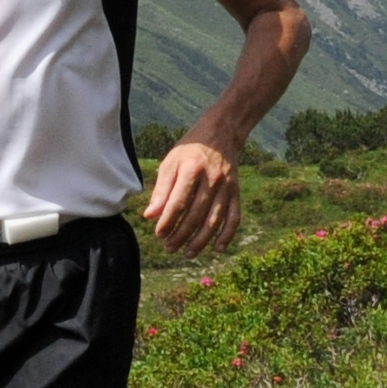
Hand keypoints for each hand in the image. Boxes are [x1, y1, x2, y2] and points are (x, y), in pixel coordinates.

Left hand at [143, 138, 242, 256]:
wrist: (221, 134)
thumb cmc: (190, 149)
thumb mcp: (170, 162)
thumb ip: (161, 189)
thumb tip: (150, 215)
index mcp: (192, 169)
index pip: (179, 202)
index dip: (168, 221)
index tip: (159, 234)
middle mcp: (212, 179)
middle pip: (196, 214)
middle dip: (182, 235)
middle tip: (169, 248)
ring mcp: (227, 187)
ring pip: (215, 220)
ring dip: (201, 240)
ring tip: (188, 253)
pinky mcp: (236, 192)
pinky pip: (234, 217)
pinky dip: (227, 235)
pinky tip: (217, 249)